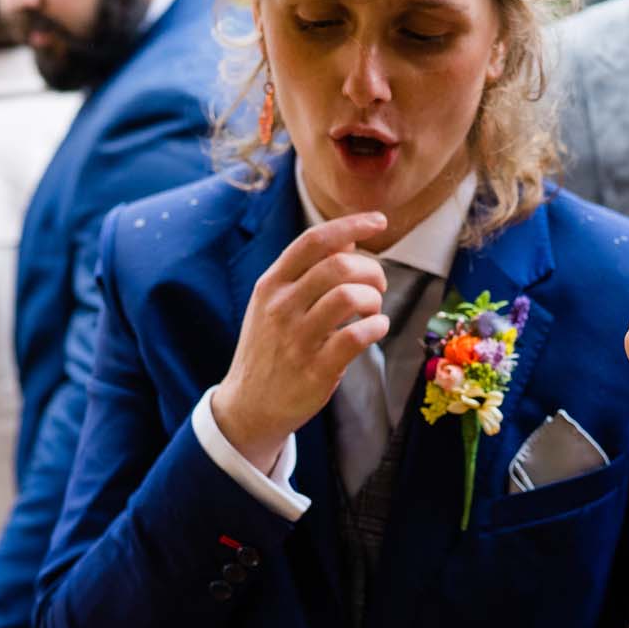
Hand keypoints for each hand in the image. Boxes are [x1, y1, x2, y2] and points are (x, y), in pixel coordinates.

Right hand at [211, 211, 391, 471]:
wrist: (249, 406)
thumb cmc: (271, 348)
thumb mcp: (273, 304)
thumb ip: (307, 272)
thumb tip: (348, 240)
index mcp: (271, 285)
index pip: (313, 240)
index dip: (351, 224)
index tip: (379, 221)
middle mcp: (281, 307)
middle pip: (338, 265)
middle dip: (371, 270)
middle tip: (378, 286)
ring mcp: (297, 339)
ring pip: (348, 297)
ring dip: (373, 299)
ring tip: (373, 310)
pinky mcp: (316, 369)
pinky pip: (356, 336)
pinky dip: (377, 327)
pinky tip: (376, 329)